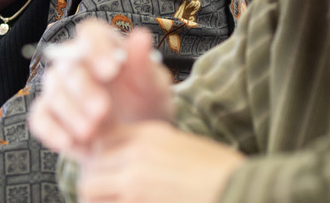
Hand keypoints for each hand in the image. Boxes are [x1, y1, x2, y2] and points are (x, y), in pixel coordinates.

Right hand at [28, 19, 172, 158]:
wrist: (137, 140)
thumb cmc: (145, 104)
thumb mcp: (153, 86)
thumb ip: (144, 64)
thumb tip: (141, 36)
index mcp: (102, 46)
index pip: (90, 33)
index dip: (96, 48)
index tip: (111, 70)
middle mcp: (76, 62)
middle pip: (69, 65)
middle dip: (84, 88)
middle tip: (102, 109)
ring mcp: (60, 88)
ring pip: (54, 91)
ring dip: (70, 112)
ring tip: (92, 132)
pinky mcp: (50, 114)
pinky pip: (40, 117)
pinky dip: (51, 130)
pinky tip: (68, 142)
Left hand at [77, 121, 244, 202]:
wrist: (240, 190)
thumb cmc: (219, 173)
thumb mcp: (181, 146)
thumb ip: (150, 149)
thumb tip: (126, 162)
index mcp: (149, 134)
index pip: (103, 140)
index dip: (100, 159)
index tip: (104, 172)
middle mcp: (136, 154)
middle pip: (91, 165)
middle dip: (95, 182)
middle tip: (106, 195)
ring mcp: (134, 181)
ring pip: (89, 188)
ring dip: (96, 198)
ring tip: (112, 202)